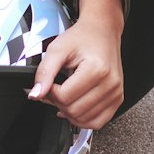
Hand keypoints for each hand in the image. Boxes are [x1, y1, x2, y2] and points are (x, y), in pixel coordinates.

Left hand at [28, 16, 123, 130]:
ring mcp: (116, 93)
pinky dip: (83, 119)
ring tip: (65, 95)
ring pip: (84, 120)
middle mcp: (110, 83)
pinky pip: (98, 122)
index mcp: (97, 69)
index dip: (49, 92)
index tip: (49, 82)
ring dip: (69, 112)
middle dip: (58, 102)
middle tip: (55, 89)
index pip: (65, 97)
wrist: (102, 30)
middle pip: (74, 111)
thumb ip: (44, 72)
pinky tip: (75, 106)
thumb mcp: (57, 49)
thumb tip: (35, 94)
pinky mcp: (117, 99)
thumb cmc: (82, 37)